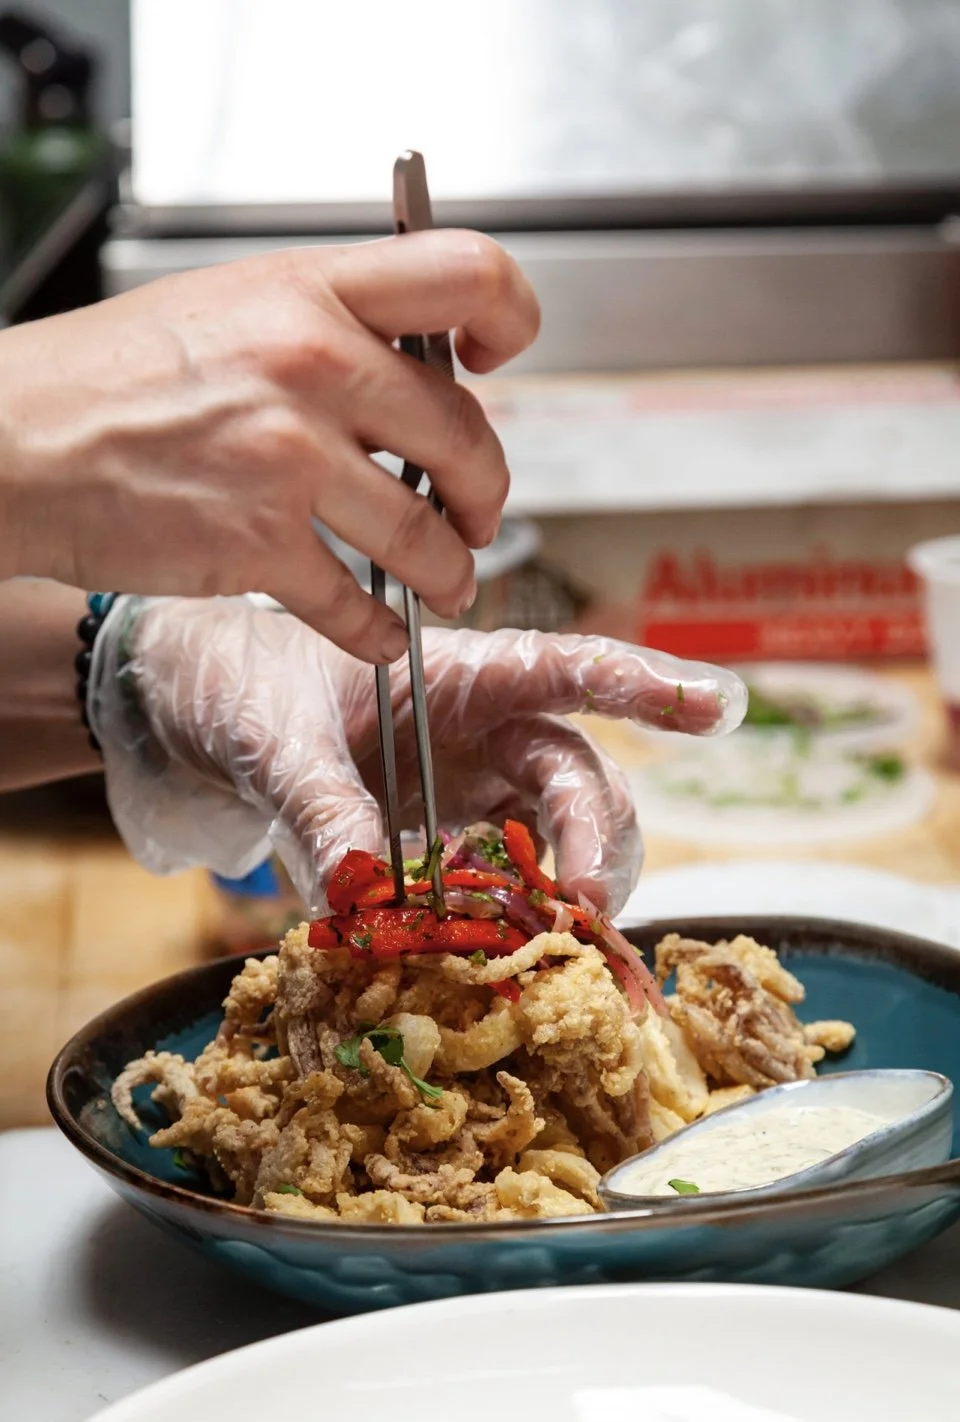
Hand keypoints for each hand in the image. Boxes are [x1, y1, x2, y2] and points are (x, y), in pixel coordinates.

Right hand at [0, 232, 538, 661]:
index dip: (511, 319)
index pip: (468, 273)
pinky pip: (357, 605)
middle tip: (479, 512)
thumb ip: (326, 325)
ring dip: (452, 573)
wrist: (11, 438)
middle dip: (488, 491)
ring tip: (449, 584)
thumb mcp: (228, 304)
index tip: (497, 360)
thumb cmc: (107, 374)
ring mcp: (291, 459)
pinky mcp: (258, 546)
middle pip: (467, 433)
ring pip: (426, 534)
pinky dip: (379, 632)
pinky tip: (379, 633)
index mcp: (311, 291)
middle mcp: (315, 366)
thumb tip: (410, 368)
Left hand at [90, 598, 745, 916]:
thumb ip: (323, 807)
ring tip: (539, 943)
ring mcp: (476, 788)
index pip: (570, 668)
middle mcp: (487, 729)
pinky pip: (508, 885)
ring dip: (565, 892)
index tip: (719, 706)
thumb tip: (369, 895)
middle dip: (595, 841)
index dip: (647, 684)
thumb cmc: (247, 690)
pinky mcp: (454, 842)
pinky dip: (507, 924)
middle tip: (576, 906)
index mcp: (461, 672)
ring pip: (563, 838)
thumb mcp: (275, 741)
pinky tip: (479, 948)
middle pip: (582, 777)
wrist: (200, 716)